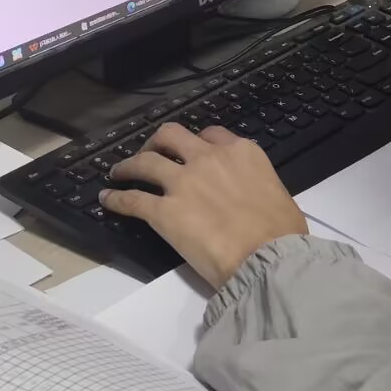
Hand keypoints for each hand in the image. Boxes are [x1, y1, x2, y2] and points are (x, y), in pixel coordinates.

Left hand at [100, 122, 307, 288]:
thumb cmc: (282, 232)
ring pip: (144, 162)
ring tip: (118, 172)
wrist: (267, 257)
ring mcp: (182, 183)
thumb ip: (256, 184)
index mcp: (241, 153)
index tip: (190, 151)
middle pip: (171, 135)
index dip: (197, 142)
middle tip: (151, 152)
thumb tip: (250, 199)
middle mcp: (208, 159)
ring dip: (128, 165)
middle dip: (157, 141)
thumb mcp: (276, 193)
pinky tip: (107, 200)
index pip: (211, 134)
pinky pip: (132, 200)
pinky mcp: (163, 211)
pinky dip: (116, 199)